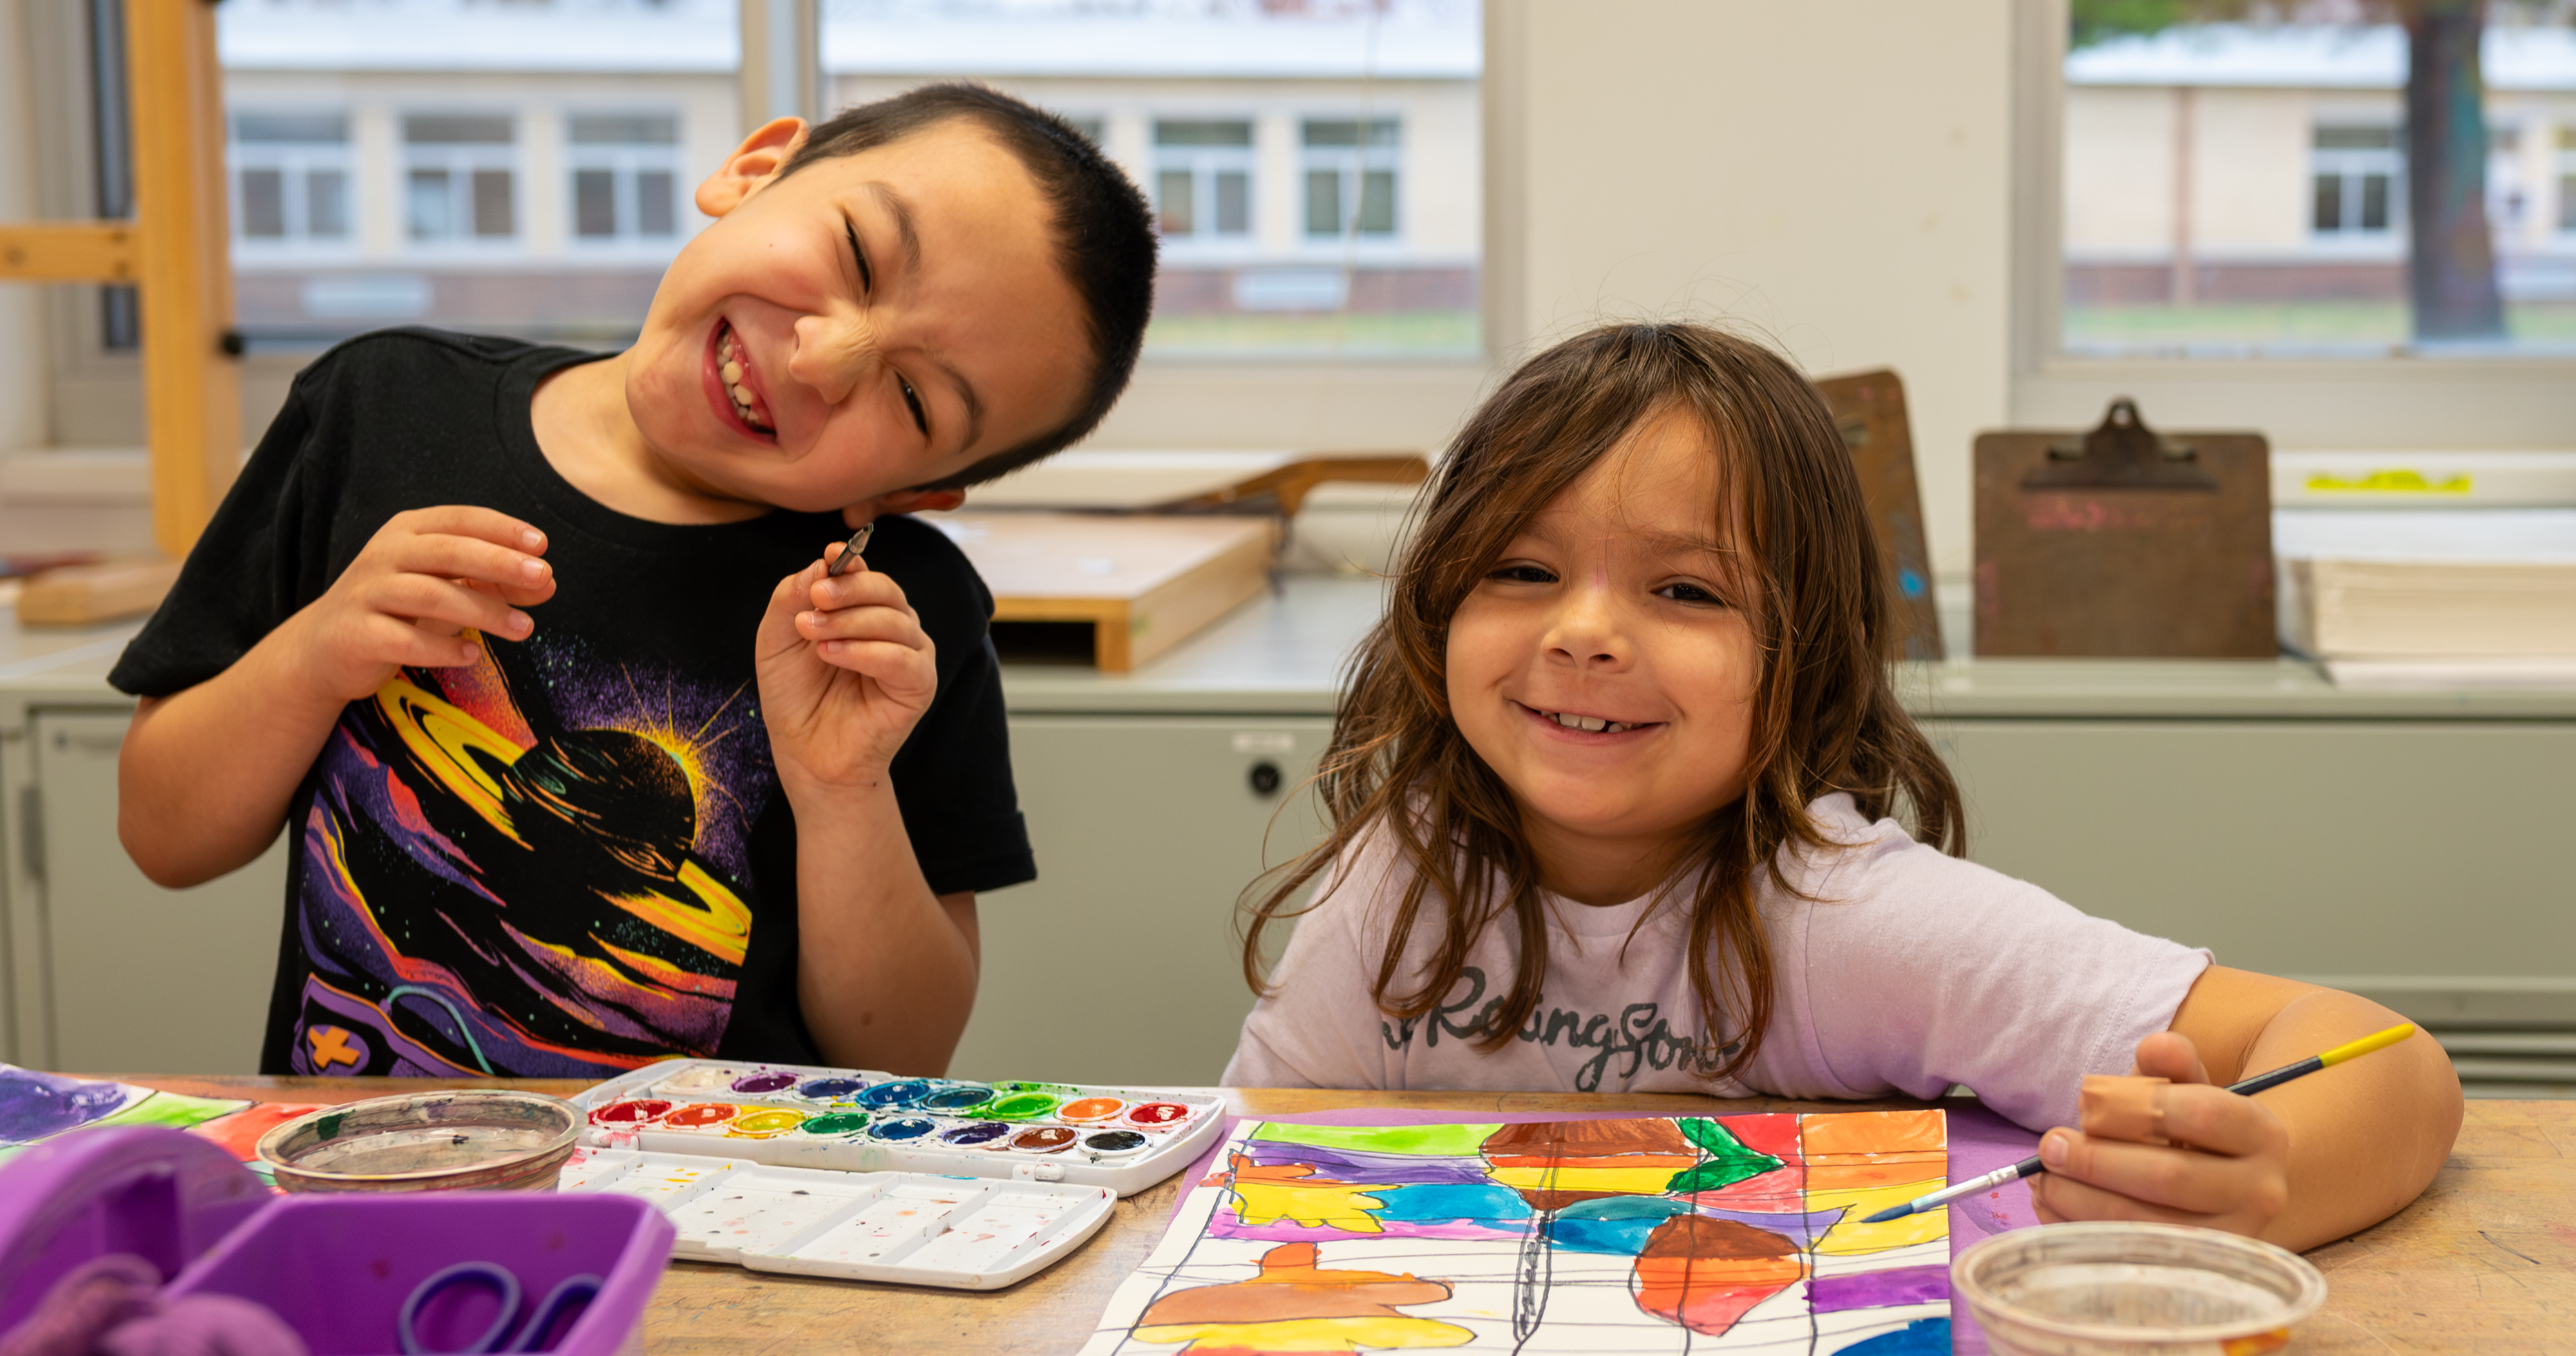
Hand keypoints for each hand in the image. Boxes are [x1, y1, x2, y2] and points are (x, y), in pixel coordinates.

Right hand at [277, 506, 553, 703]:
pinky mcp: (357, 633)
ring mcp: (367, 593)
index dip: (502, 529)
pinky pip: (405, 640)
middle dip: (499, 562)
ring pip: (431, 595)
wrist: (324, 647)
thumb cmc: (398, 610)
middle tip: (543, 576)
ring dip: (483, 610)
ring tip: (523, 628)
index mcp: (408, 531)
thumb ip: (494, 582)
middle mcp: (385, 554)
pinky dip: (443, 649)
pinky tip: (473, 657)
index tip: (542, 546)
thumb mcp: (446, 587)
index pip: (461, 519)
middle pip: (449, 551)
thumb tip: (549, 583)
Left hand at [756, 540, 936, 792]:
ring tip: (813, 636)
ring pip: (894, 620)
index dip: (850, 561)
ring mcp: (911, 655)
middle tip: (816, 598)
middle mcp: (893, 627)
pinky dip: (867, 652)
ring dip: (849, 622)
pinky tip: (833, 655)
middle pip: (885, 589)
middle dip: (848, 589)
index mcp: (863, 611)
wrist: (807, 754)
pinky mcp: (920, 686)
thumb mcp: (777, 641)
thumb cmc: (796, 697)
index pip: (865, 574)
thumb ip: (791, 598)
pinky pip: (903, 658)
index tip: (830, 556)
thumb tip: (821, 563)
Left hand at [2028, 1031, 2291, 1238]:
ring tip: (2044, 1179)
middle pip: (2168, 1175)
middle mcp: (2263, 1192)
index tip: (2083, 1104)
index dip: (2134, 1106)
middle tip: (2049, 1146)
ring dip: (2080, 1200)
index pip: (2202, 1112)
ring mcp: (2235, 1240)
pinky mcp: (2200, 1276)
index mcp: (2262, 1133)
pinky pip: (2130, 1257)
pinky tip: (2054, 1208)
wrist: (2221, 1195)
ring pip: (2146, 1223)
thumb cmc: (2189, 1132)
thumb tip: (2155, 1045)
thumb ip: (2168, 1065)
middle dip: (2096, 1160)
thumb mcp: (2183, 1090)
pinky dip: (2082, 1232)